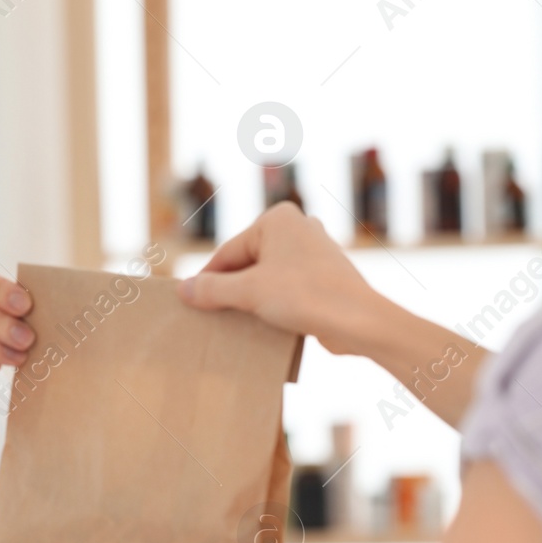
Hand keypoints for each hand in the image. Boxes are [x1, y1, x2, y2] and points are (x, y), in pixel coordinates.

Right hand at [178, 202, 392, 356]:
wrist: (358, 320)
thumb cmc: (305, 296)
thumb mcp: (249, 292)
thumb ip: (212, 289)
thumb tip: (183, 289)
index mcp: (277, 219)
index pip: (228, 252)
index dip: (208, 279)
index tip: (190, 301)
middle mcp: (298, 226)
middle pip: (247, 262)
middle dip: (232, 289)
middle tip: (211, 315)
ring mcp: (314, 250)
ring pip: (267, 276)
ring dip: (252, 299)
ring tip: (237, 322)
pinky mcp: (325, 274)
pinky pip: (287, 286)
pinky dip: (274, 302)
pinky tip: (264, 323)